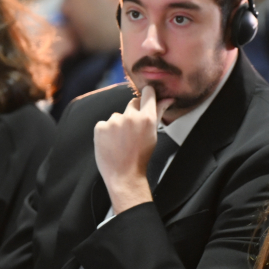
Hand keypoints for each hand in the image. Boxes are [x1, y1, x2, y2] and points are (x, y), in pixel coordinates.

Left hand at [93, 86, 172, 213]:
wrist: (124, 175)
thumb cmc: (141, 157)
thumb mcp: (153, 134)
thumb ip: (158, 113)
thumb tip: (168, 99)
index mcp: (147, 118)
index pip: (148, 93)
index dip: (148, 94)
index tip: (147, 98)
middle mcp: (130, 117)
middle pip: (132, 103)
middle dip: (134, 114)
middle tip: (133, 132)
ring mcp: (114, 121)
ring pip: (117, 116)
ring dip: (119, 125)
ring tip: (121, 142)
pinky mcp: (100, 127)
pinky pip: (104, 124)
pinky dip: (106, 132)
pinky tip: (111, 144)